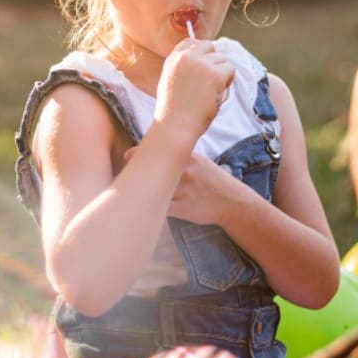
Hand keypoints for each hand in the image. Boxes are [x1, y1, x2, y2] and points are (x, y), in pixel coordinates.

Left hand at [122, 148, 248, 225]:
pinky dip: (149, 206)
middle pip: (151, 169)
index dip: (138, 153)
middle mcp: (185, 172)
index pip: (157, 151)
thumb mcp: (199, 161)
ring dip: (140, 190)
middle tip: (125, 173)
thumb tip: (156, 148)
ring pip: (153, 189)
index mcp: (188, 158)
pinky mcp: (182, 209)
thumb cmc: (212, 180)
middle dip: (135, 170)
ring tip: (129, 189)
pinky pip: (159, 207)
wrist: (232, 202)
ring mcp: (183, 191)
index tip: (127, 156)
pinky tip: (142, 205)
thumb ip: (179, 155)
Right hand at [152, 39, 234, 139]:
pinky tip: (216, 94)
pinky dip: (227, 82)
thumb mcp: (170, 82)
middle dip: (214, 62)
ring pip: (222, 60)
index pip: (191, 42)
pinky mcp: (214, 74)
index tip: (204, 64)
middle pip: (210, 47)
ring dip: (221, 75)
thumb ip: (183, 68)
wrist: (176, 125)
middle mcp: (185, 57)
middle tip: (211, 81)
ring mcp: (200, 64)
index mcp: (172, 59)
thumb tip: (203, 61)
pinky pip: (230, 70)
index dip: (201, 52)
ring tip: (210, 92)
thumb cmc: (173, 111)